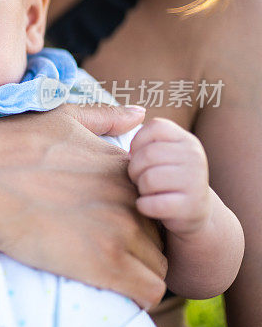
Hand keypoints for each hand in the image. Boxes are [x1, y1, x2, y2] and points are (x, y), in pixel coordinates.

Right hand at [0, 103, 167, 308]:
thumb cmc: (5, 147)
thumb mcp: (58, 118)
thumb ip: (103, 116)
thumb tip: (138, 114)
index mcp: (120, 166)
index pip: (156, 200)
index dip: (138, 215)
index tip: (110, 226)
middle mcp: (128, 196)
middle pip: (161, 235)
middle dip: (143, 247)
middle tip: (109, 254)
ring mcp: (119, 230)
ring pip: (159, 266)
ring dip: (141, 274)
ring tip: (109, 276)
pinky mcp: (104, 263)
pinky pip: (148, 291)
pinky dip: (138, 296)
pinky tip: (114, 292)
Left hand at [128, 118, 211, 238]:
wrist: (193, 212)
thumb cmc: (166, 178)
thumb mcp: (162, 153)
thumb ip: (145, 137)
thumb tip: (131, 115)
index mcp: (186, 140)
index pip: (154, 127)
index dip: (137, 143)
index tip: (137, 156)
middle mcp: (195, 157)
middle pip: (147, 155)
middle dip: (134, 169)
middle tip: (139, 178)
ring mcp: (196, 182)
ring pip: (148, 179)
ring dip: (140, 188)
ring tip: (147, 191)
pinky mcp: (191, 207)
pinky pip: (152, 203)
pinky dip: (144, 206)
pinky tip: (150, 205)